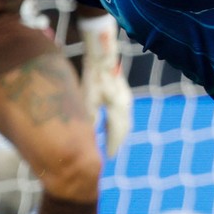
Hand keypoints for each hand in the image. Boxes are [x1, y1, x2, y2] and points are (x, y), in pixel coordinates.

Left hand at [78, 13, 132, 156]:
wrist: (102, 56)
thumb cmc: (92, 78)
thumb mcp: (87, 99)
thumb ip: (90, 117)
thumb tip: (89, 134)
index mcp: (118, 109)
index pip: (116, 133)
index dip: (111, 146)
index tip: (106, 157)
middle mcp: (125, 105)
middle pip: (123, 129)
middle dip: (116, 142)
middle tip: (109, 153)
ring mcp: (126, 99)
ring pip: (124, 122)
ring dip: (117, 133)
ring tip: (109, 142)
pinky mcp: (123, 94)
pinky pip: (122, 114)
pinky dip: (117, 124)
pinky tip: (109, 124)